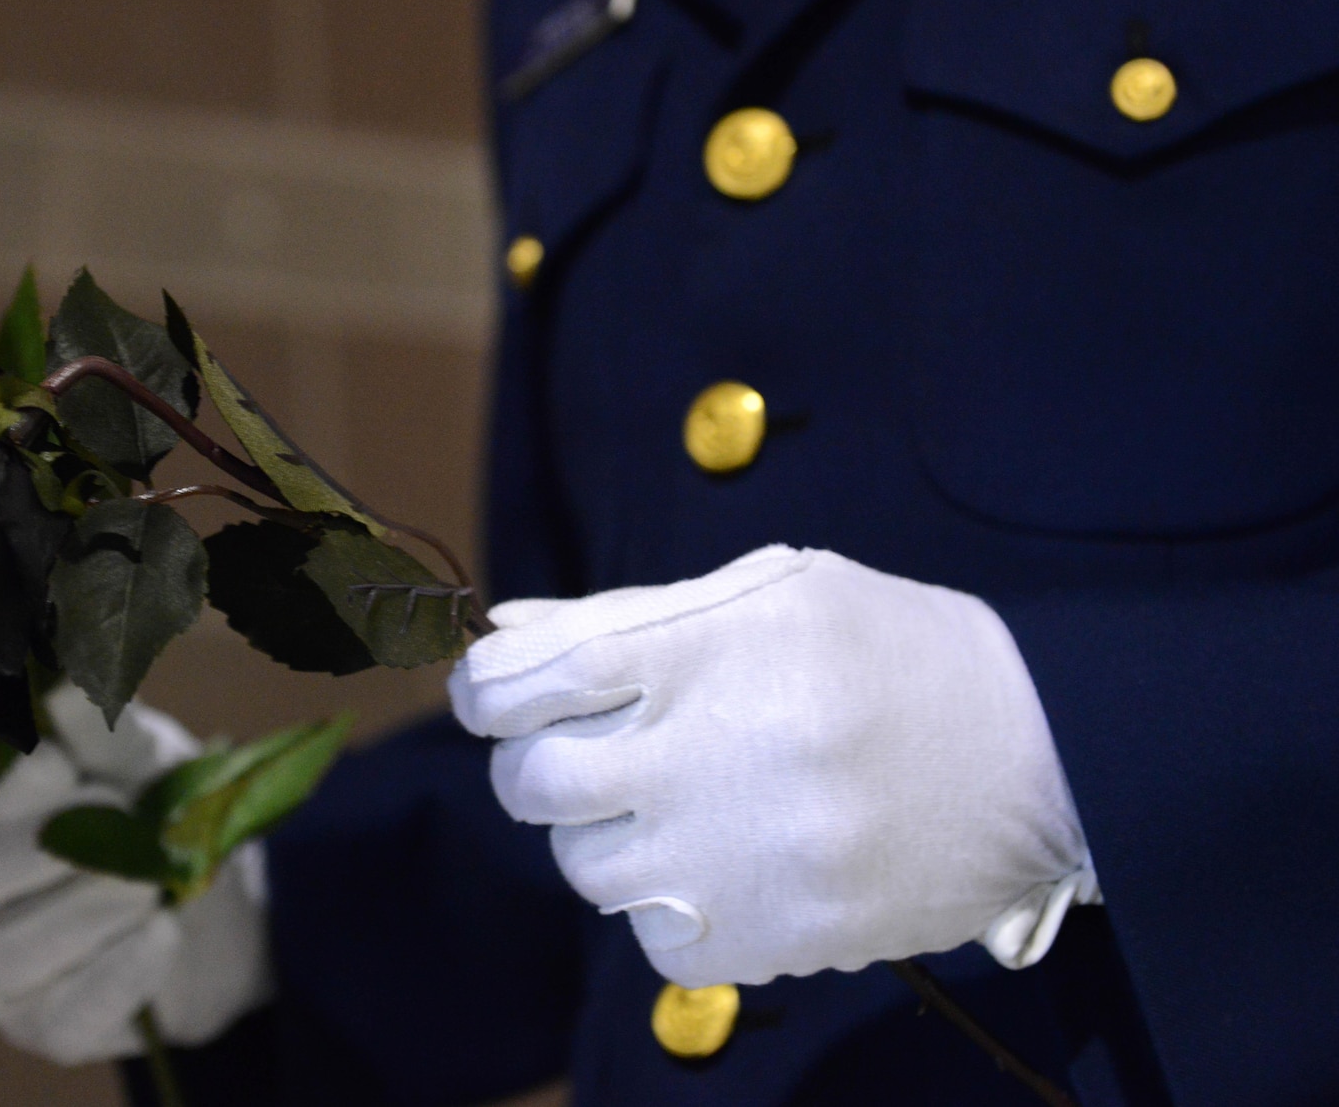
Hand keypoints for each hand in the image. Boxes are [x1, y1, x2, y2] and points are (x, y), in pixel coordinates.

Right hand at [0, 686, 270, 1064]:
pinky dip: (116, 976)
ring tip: (152, 881)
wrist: (216, 890)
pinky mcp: (38, 1022)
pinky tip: (164, 935)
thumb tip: (60, 686)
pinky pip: (57, 1017)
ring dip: (87, 911)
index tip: (63, 769)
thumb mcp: (137, 755)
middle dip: (46, 852)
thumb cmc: (151, 802)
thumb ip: (97, 726)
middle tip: (126, 821)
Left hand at [449, 546, 1095, 988]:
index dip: (487, 687)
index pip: (533, 674)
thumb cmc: (889, 656)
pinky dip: (663, 903)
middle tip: (581, 754)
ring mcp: (746, 855)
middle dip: (535, 766)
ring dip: (601, 835)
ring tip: (671, 803)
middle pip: (535, 783)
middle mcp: (719, 750)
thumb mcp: (770, 593)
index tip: (490, 696)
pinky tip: (719, 861)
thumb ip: (628, 614)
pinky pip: (652, 937)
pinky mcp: (777, 936)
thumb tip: (504, 633)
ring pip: (585, 868)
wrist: (1043, 755)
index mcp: (712, 646)